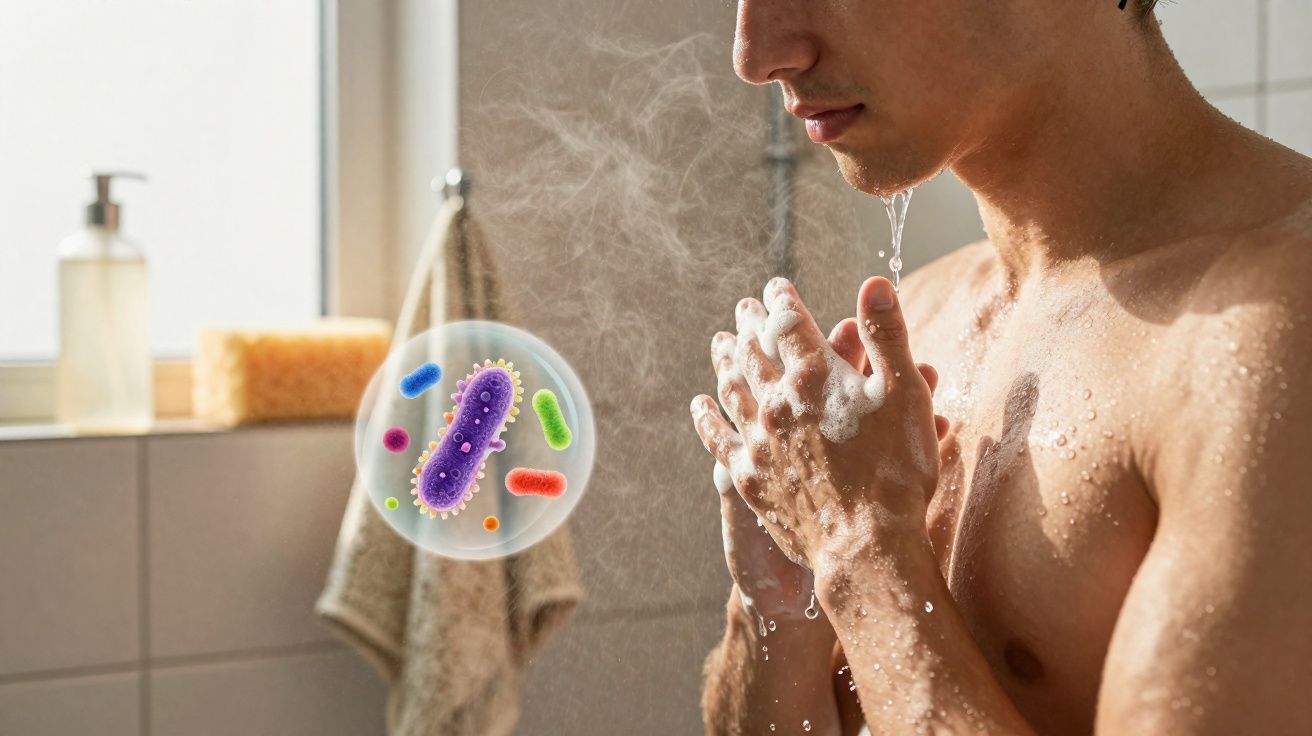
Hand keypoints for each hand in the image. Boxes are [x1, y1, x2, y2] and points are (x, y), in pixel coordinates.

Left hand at [692, 276, 943, 571]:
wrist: (865, 545)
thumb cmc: (896, 470)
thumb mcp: (904, 394)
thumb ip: (886, 336)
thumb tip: (874, 283)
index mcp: (814, 377)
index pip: (789, 324)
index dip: (782, 300)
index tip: (777, 286)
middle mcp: (777, 403)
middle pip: (753, 352)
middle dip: (748, 326)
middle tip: (741, 309)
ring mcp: (758, 441)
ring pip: (732, 390)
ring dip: (724, 362)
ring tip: (718, 344)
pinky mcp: (749, 477)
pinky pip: (719, 439)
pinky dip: (708, 418)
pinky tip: (700, 405)